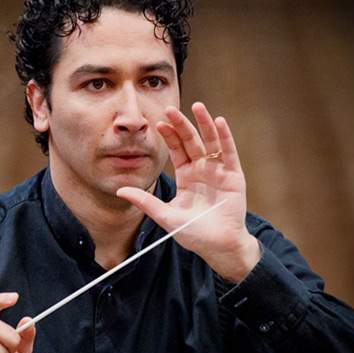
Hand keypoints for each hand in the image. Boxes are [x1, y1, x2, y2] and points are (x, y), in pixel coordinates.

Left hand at [116, 102, 260, 281]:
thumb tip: (119, 191)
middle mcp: (202, 170)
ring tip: (197, 106)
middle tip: (171, 109)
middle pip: (192, 141)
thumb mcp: (165, 216)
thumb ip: (145, 202)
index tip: (158, 123)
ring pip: (211, 142)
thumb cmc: (193, 233)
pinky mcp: (234, 176)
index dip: (169, 136)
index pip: (177, 150)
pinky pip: (229, 152)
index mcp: (187, 177)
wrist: (218, 246)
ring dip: (205, 124)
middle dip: (182, 125)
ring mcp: (219, 171)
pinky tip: (219, 122)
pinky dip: (225, 137)